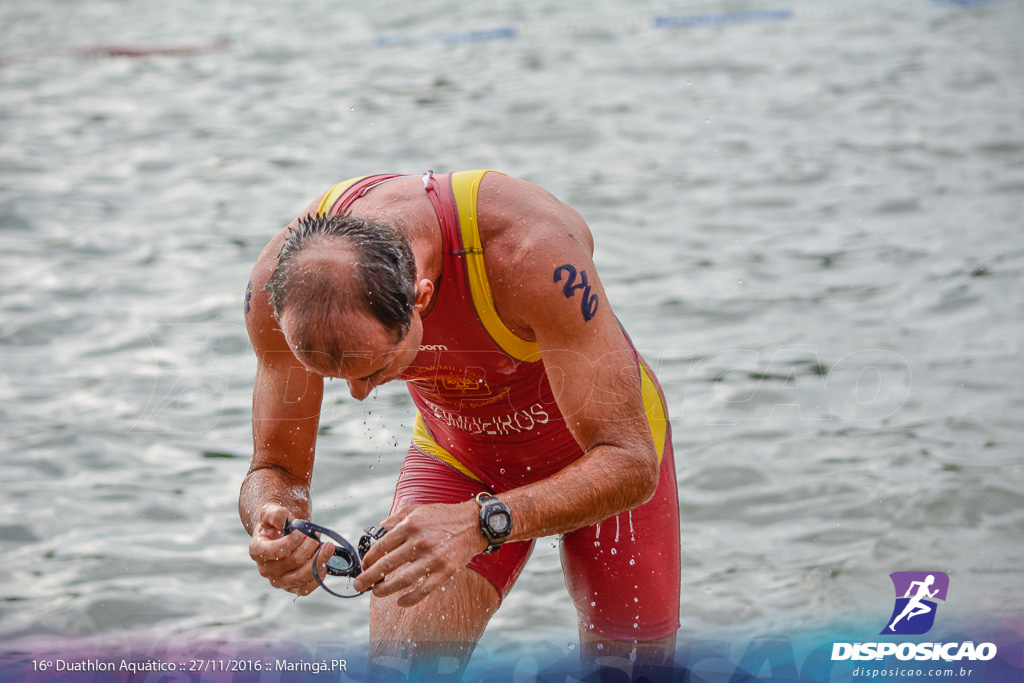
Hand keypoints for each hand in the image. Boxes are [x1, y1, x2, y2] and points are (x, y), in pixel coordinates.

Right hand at [248, 502, 334, 595]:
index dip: (290, 542)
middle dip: (309, 546)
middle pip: (292, 562)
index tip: (301, 532)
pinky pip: (306, 588)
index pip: (272, 551)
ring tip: (327, 546)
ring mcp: (279, 580)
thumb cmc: (275, 522)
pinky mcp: (292, 587)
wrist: (279, 533)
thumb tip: (290, 522)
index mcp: (257, 550)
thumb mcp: (272, 511)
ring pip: (301, 577)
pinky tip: (324, 561)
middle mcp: (265, 569)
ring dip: (318, 561)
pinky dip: (318, 575)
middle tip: (315, 535)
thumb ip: (277, 514)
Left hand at [353, 501, 487, 605]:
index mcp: (410, 525)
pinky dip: (410, 599)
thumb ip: (398, 516)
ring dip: (385, 589)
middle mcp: (419, 542)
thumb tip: (381, 526)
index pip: (382, 546)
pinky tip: (400, 601)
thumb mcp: (419, 510)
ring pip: (402, 580)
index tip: (363, 565)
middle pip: (387, 565)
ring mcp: (432, 558)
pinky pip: (423, 590)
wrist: (475, 523)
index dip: (369, 558)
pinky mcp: (445, 571)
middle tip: (359, 585)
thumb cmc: (444, 516)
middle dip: (368, 577)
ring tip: (376, 592)